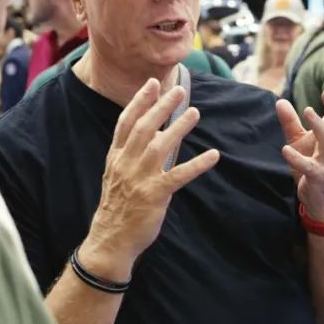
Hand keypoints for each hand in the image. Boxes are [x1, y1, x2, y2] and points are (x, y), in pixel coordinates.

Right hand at [83, 79, 220, 278]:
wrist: (111, 240)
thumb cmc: (117, 206)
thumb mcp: (117, 175)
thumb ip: (131, 154)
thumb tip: (152, 134)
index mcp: (116, 157)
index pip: (126, 123)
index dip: (139, 102)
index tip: (152, 84)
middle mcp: (126, 164)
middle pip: (144, 128)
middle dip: (161, 106)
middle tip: (179, 90)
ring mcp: (140, 179)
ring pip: (160, 146)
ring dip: (179, 128)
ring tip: (195, 113)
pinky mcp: (155, 195)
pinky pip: (179, 175)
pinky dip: (197, 164)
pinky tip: (212, 155)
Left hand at [275, 71, 323, 222]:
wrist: (320, 198)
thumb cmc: (312, 164)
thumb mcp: (300, 140)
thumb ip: (291, 122)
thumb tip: (279, 100)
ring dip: (319, 125)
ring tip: (306, 109)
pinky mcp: (317, 176)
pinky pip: (309, 167)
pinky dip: (297, 158)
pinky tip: (285, 149)